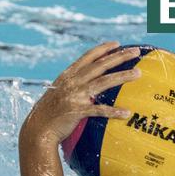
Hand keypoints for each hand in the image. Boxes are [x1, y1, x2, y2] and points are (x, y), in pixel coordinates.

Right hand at [21, 42, 140, 147]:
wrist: (36, 130)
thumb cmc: (47, 114)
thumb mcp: (56, 94)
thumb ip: (70, 87)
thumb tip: (86, 84)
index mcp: (66, 77)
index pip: (87, 58)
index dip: (103, 49)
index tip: (117, 44)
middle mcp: (72, 83)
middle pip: (100, 66)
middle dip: (119, 57)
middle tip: (135, 51)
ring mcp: (74, 96)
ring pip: (103, 82)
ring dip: (122, 76)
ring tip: (138, 73)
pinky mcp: (77, 111)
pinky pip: (99, 110)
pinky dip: (113, 111)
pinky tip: (126, 113)